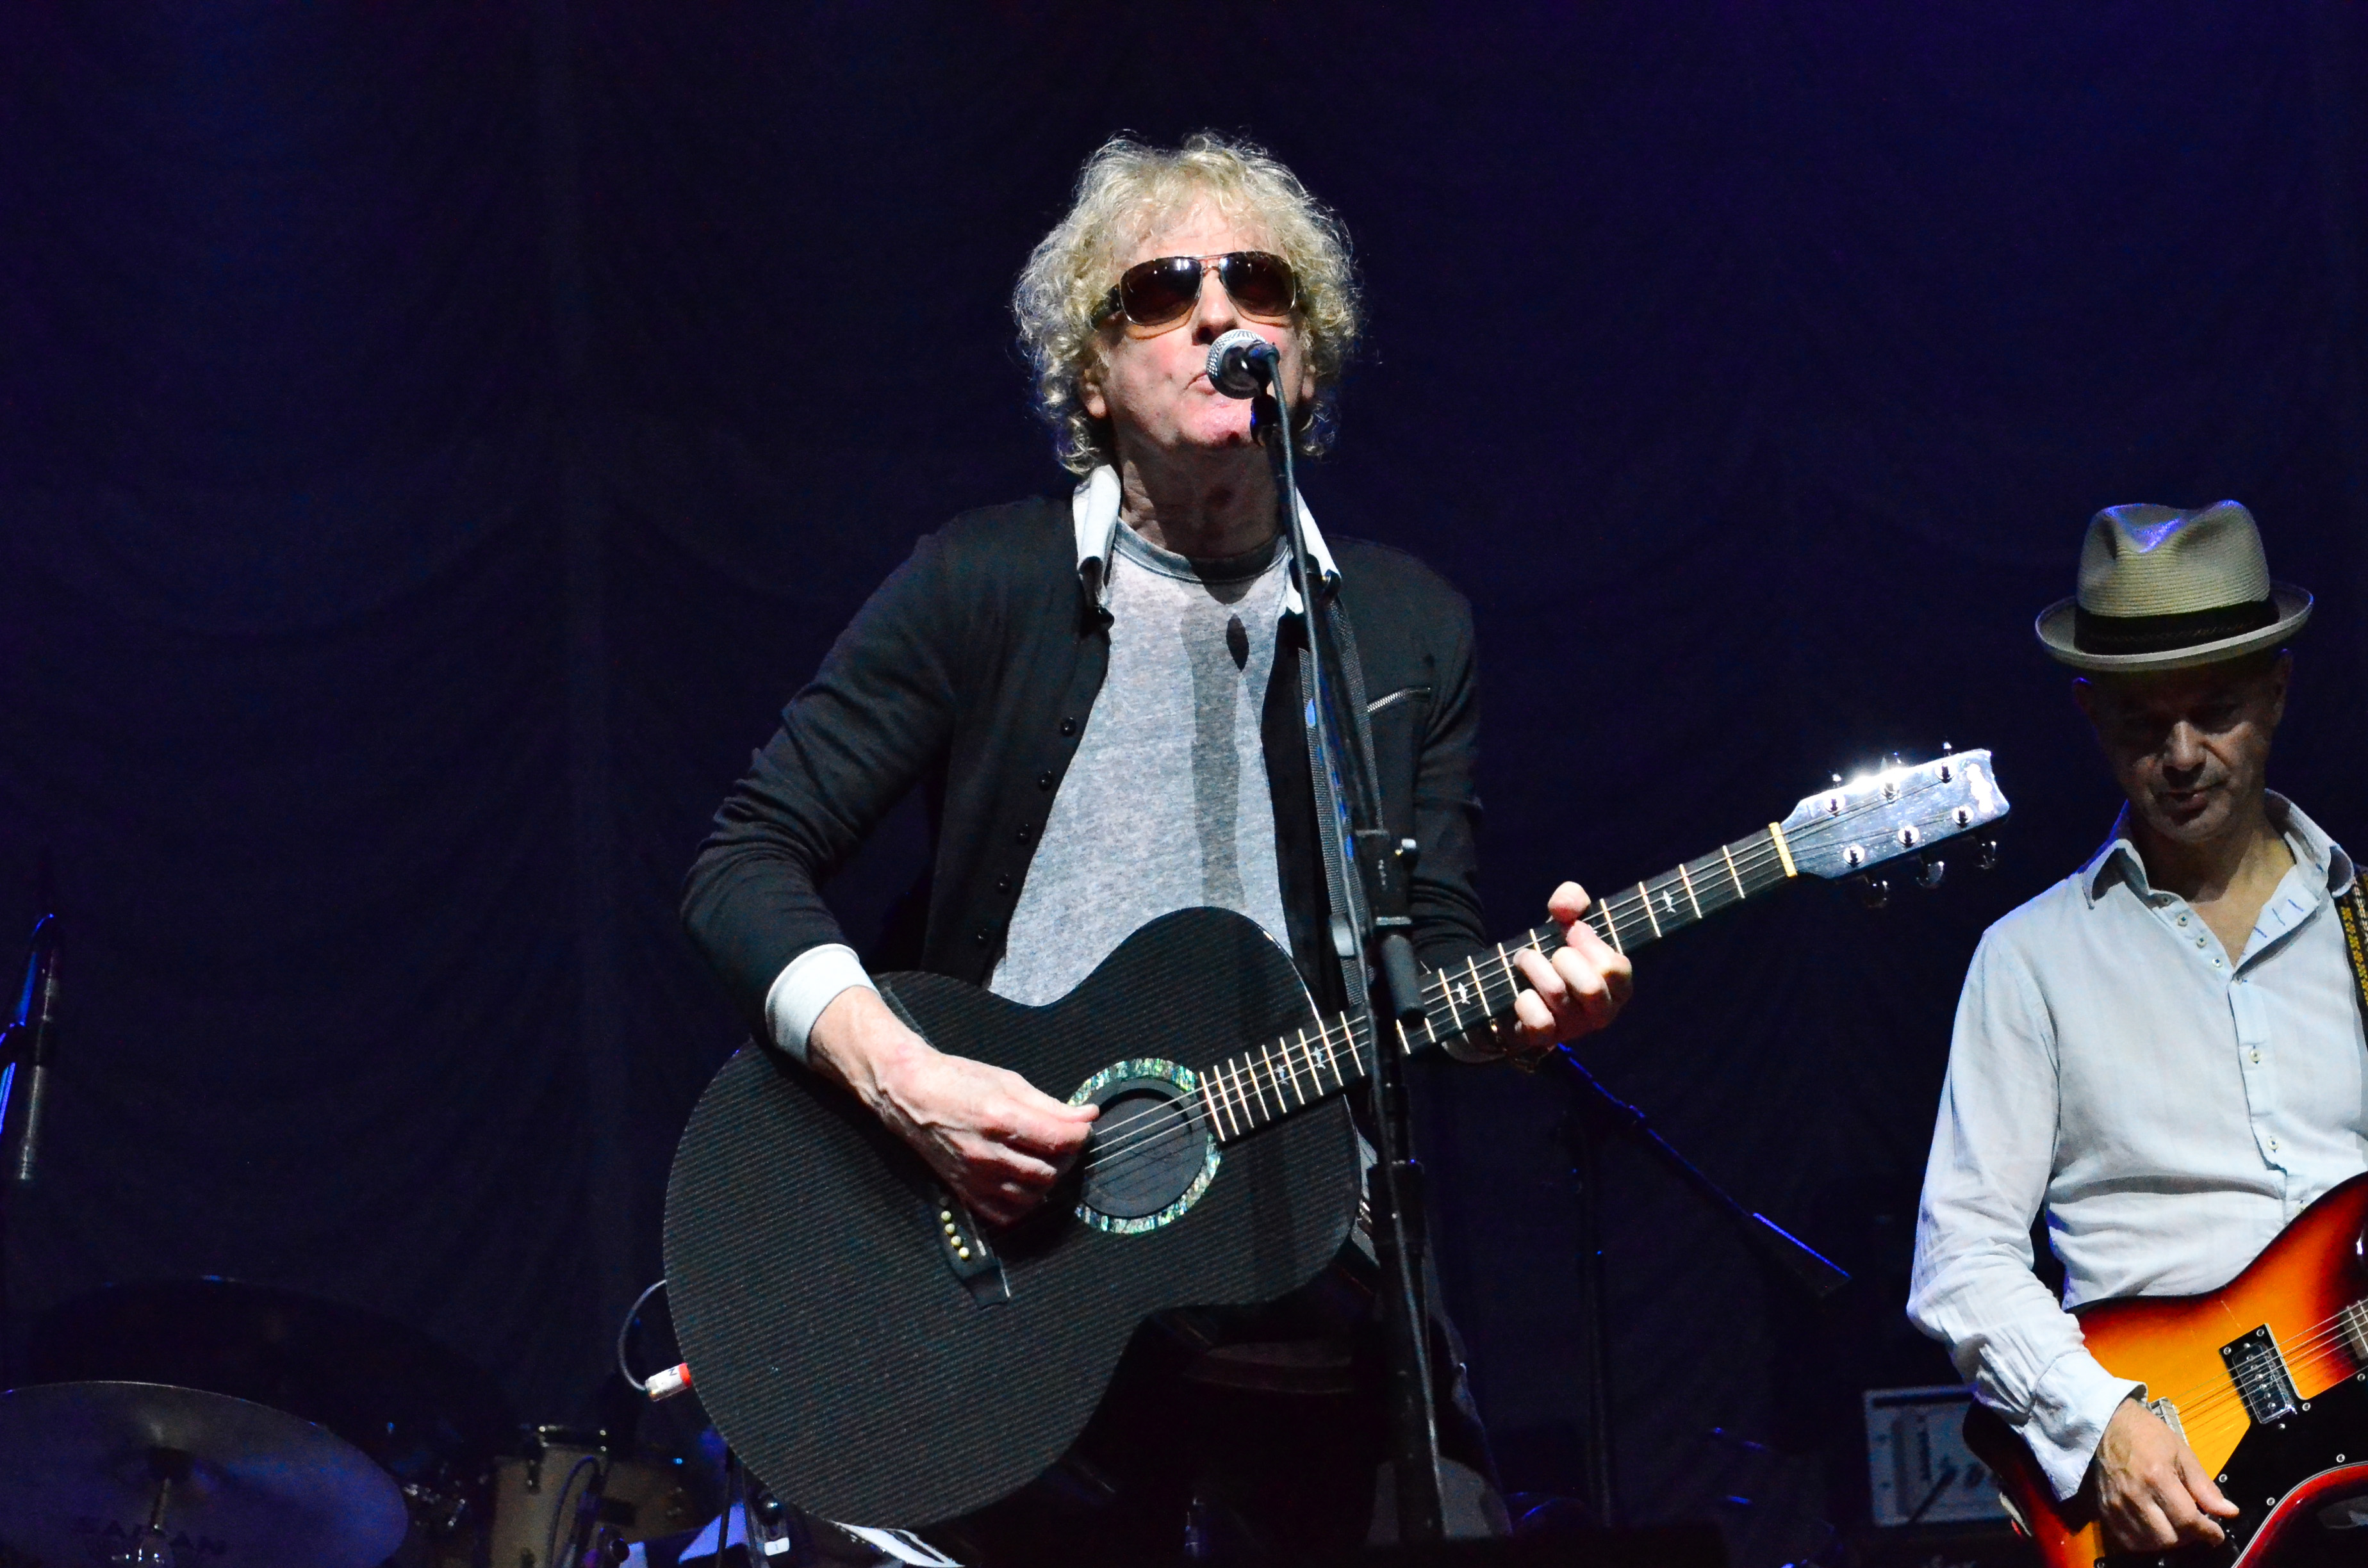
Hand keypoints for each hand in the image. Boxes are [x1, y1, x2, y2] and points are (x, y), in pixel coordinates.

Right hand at [807, 986, 1097, 1225]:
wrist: (910, 1093)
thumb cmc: (958, 1080)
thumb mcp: (1008, 1081)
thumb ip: (1050, 1105)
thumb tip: (1088, 1116)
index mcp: (999, 1118)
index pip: (1059, 1140)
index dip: (1081, 1134)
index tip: (1082, 1124)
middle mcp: (987, 1153)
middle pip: (1050, 1171)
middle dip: (1067, 1156)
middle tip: (1063, 1139)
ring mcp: (974, 1176)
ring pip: (1032, 1196)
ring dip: (1048, 1179)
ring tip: (1044, 1159)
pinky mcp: (964, 1191)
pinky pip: (1005, 1214)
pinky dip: (1022, 1203)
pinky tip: (1023, 1182)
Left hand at [1503, 882, 1633, 1055]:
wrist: (1517, 989)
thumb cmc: (1553, 955)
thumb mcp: (1565, 922)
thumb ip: (1572, 901)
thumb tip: (1565, 909)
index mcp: (1618, 985)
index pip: (1615, 969)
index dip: (1589, 944)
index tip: (1571, 930)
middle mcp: (1602, 1012)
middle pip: (1591, 988)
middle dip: (1562, 959)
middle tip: (1550, 952)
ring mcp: (1575, 1029)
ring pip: (1557, 995)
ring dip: (1534, 967)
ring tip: (1525, 959)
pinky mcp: (1547, 1041)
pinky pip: (1539, 1021)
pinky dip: (1524, 1000)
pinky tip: (1521, 993)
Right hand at [2094, 1397, 2239, 1551]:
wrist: (2106, 1425)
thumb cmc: (2148, 1435)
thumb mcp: (2182, 1453)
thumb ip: (2204, 1486)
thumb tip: (2229, 1512)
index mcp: (2157, 1477)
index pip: (2187, 1520)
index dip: (2208, 1532)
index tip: (2217, 1534)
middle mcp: (2135, 1495)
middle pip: (2169, 1538)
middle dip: (2188, 1537)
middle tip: (2194, 1526)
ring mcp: (2117, 1505)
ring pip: (2149, 1543)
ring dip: (2168, 1541)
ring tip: (2175, 1527)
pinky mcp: (2104, 1509)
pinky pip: (2128, 1540)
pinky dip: (2146, 1542)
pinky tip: (2154, 1530)